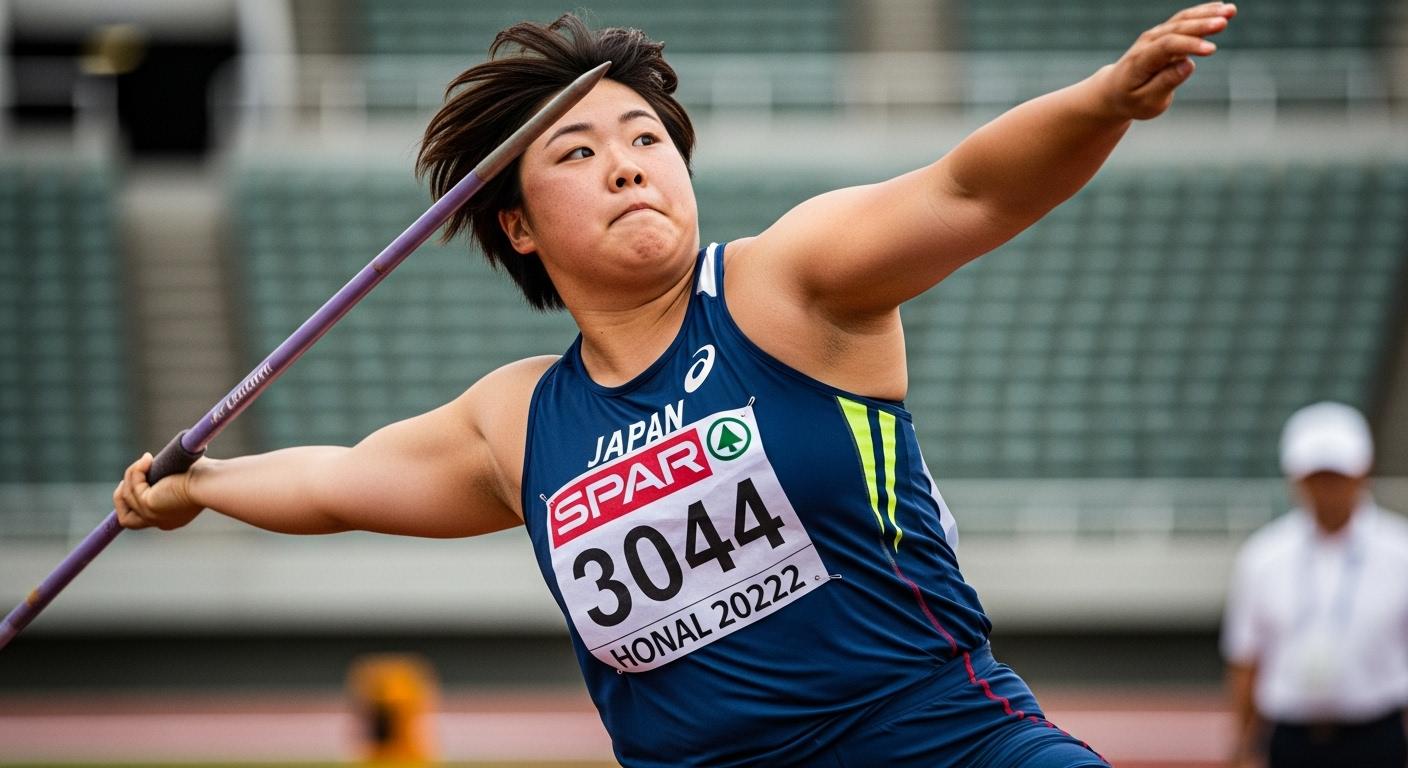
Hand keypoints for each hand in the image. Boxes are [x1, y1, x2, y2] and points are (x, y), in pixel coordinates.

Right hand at [113, 452, 203, 529]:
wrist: (213, 482)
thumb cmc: (208, 476)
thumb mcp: (184, 476)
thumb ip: (170, 474)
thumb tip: (161, 460)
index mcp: (171, 517)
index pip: (142, 518)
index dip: (130, 504)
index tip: (126, 487)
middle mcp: (160, 522)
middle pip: (126, 519)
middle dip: (122, 496)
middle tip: (133, 473)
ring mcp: (152, 517)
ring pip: (125, 498)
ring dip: (132, 475)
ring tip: (146, 459)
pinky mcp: (148, 506)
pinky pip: (132, 487)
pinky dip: (136, 471)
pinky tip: (148, 459)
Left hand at [1099, 2, 1235, 119]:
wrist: (1114, 91)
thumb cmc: (1131, 100)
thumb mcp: (1146, 101)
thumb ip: (1165, 83)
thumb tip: (1188, 65)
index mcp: (1140, 60)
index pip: (1166, 47)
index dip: (1189, 46)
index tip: (1211, 51)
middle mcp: (1147, 43)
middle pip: (1176, 29)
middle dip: (1201, 25)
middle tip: (1224, 21)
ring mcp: (1155, 36)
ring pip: (1182, 20)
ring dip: (1206, 14)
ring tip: (1230, 11)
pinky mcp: (1164, 34)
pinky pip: (1184, 20)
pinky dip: (1202, 13)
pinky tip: (1221, 8)